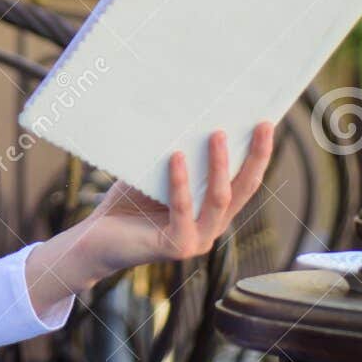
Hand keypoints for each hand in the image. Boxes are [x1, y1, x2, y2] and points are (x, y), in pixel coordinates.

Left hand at [24, 122, 275, 312]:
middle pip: (243, 189)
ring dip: (219, 164)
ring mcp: (197, 239)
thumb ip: (177, 157)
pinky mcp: (176, 246)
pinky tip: (175, 156)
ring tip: (217, 134)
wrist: (96, 240)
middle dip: (256, 156)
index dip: (258, 155)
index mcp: (211, 211)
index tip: (266, 124)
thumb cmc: (127, 205)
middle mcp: (211, 227)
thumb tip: (187, 115)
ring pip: (219, 199)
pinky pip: (182, 209)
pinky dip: (180, 181)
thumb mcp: (156, 175)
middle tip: (263, 125)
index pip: (244, 182)